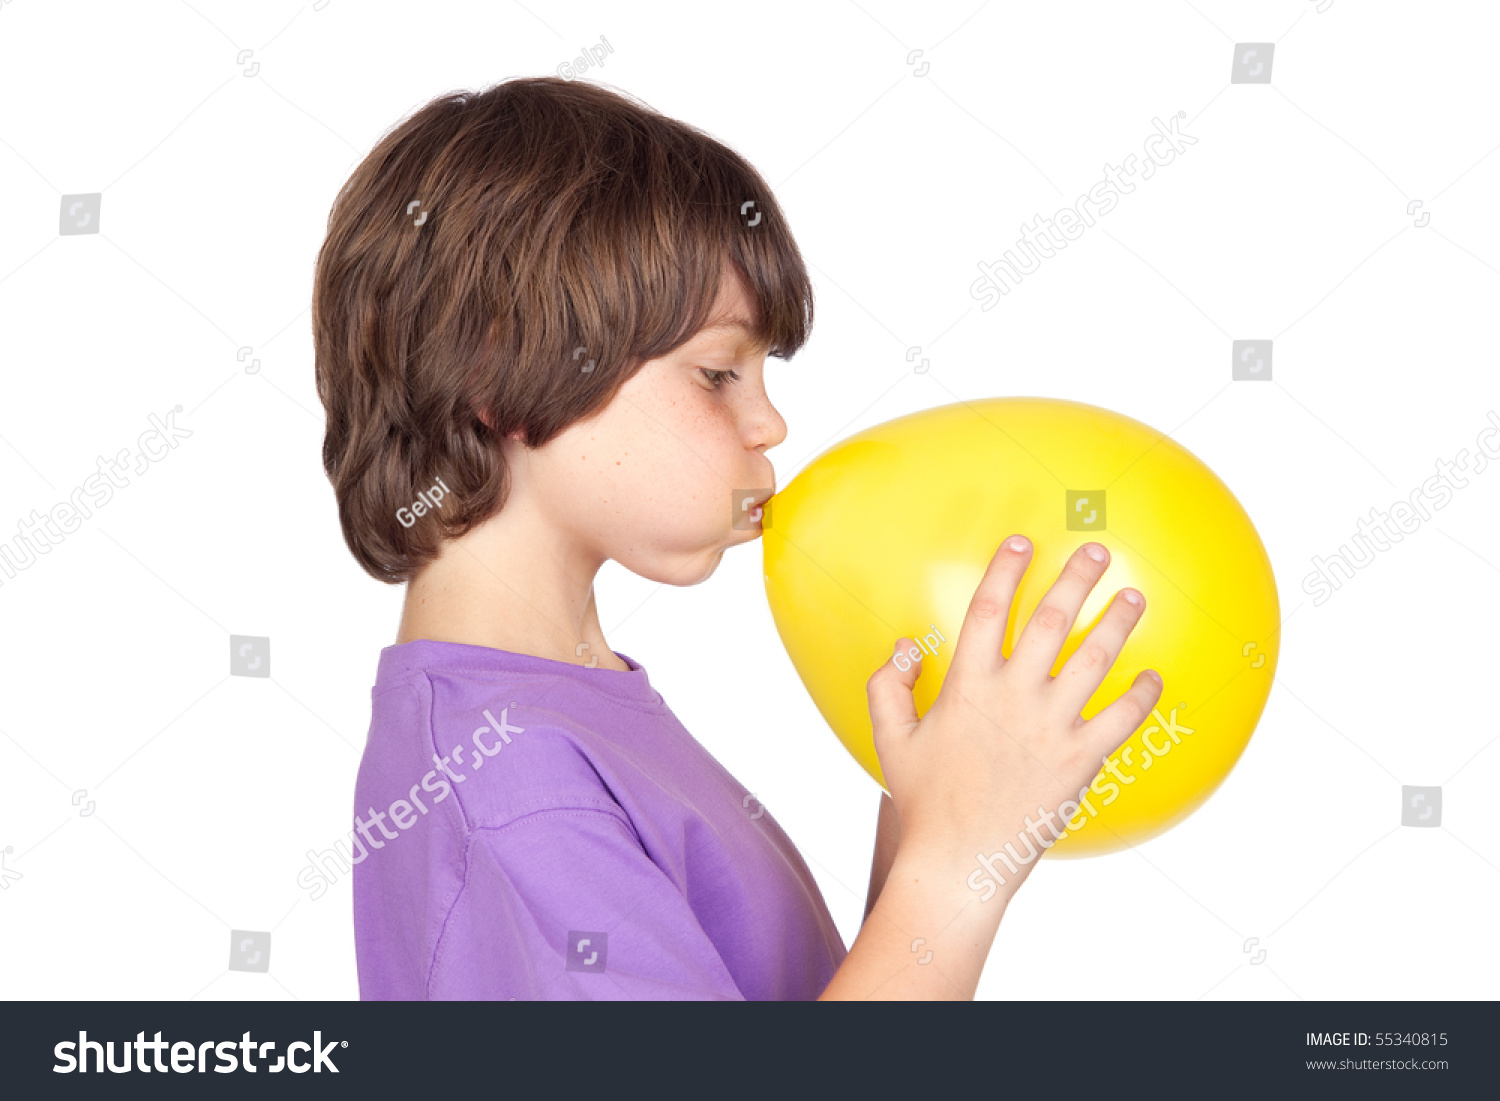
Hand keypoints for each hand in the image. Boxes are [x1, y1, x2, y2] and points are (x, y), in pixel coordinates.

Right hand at [866, 535, 1160, 892]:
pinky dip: (1142, 696)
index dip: (1006, 570)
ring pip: (1094, 659)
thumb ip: (889, 685)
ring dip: (1118, 622)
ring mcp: (1051, 727)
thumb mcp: (890, 739)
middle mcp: (1013, 697)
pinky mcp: (1081, 760)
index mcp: (967, 686)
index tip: (1022, 541)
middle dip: (1076, 578)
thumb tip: (903, 646)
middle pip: (1051, 620)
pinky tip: (1153, 678)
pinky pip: (1122, 719)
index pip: (988, 610)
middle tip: (1096, 552)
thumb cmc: (923, 802)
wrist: (958, 862)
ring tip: (1134, 596)